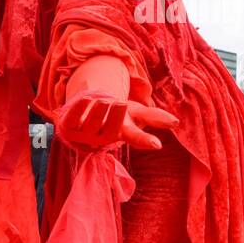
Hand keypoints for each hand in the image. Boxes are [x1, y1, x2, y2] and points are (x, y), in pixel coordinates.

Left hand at [55, 90, 178, 150]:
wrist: (85, 113)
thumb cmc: (115, 115)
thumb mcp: (135, 113)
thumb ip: (154, 117)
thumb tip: (176, 123)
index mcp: (122, 134)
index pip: (134, 139)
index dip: (144, 141)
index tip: (157, 145)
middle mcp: (102, 138)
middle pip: (111, 131)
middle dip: (115, 117)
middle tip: (120, 104)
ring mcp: (83, 135)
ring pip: (92, 125)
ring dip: (98, 111)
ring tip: (103, 101)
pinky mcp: (67, 128)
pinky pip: (72, 118)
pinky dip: (78, 108)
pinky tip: (84, 98)